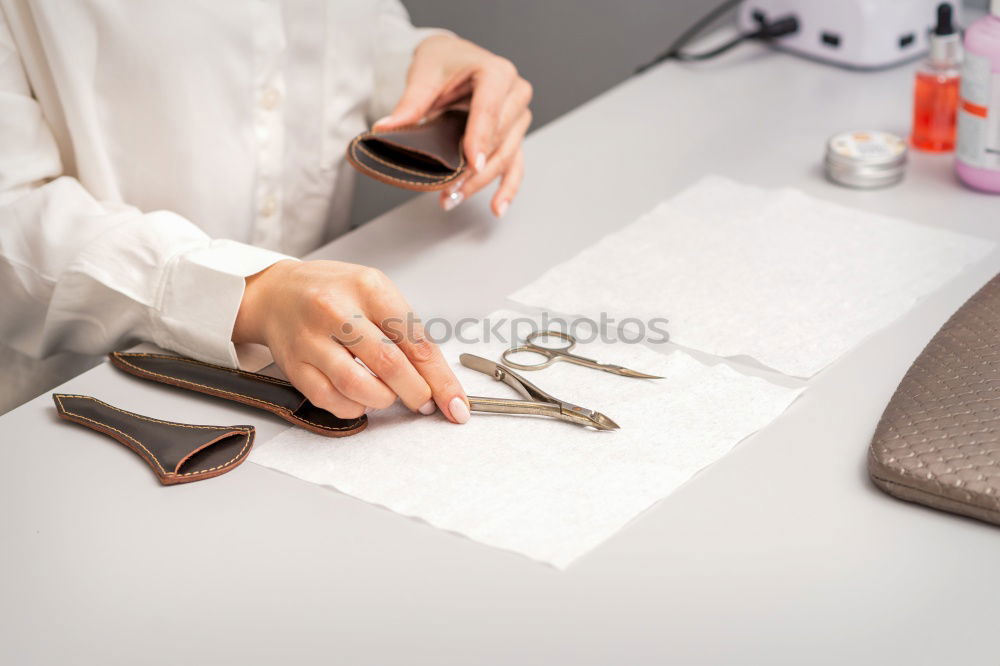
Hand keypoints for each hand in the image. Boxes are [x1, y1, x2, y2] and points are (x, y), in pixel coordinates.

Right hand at [233, 260, 469, 422]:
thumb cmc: (334, 292)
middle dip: (417, 393)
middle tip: (425, 403)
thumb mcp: (374, 292)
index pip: (414, 339)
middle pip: (390, 365)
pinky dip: (355, 407)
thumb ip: (404, 329)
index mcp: (367, 287)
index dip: (440, 378)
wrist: (277, 294)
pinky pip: (331, 400)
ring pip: (359, 387)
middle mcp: (336, 310)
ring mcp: (311, 339)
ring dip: (385, 400)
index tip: (456, 403)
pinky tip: (361, 397)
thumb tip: (436, 377)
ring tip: (390, 395)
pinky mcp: (293, 365)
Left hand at [373, 34, 531, 217]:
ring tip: (454, 198)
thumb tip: (386, 128)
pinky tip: (497, 207)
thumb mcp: (424, 74)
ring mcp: (518, 117)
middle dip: (475, 169)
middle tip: (450, 188)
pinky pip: (516, 165)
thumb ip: (410, 103)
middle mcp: (515, 94)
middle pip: (500, 139)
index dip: (481, 138)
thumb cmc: (444, 61)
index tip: (472, 164)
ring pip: (507, 157)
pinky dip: (507, 188)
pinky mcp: (514, 136)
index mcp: (498, 72)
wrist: (454, 60)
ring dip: (482, 183)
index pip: (490, 111)